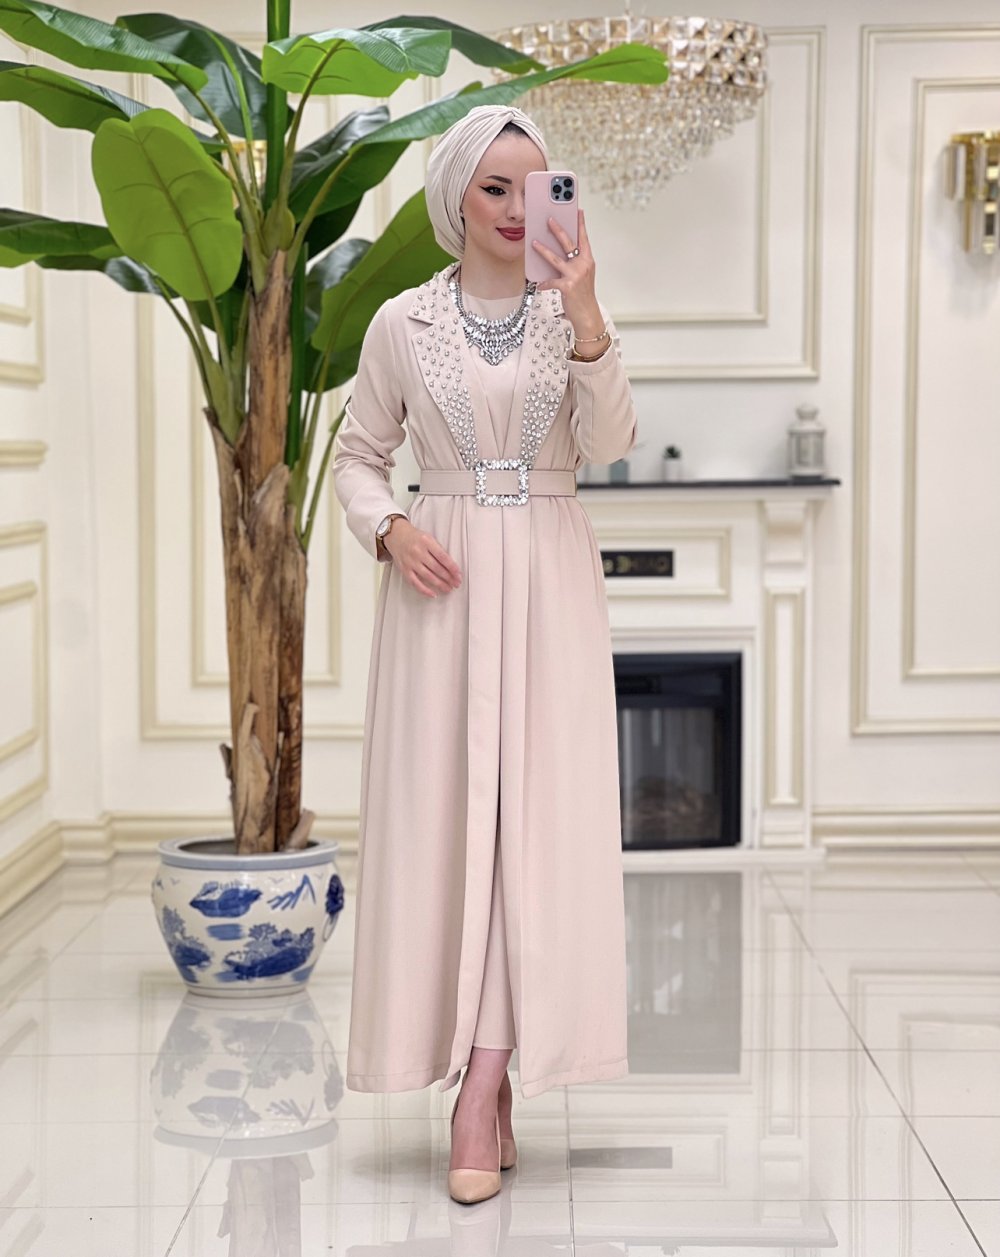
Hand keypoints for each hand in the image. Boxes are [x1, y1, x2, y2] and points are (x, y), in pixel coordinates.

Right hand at [385, 520, 462, 598]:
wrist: (396, 535)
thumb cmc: (415, 538)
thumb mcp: (429, 538)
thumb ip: (439, 550)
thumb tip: (451, 567)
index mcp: (426, 541)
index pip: (443, 557)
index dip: (452, 567)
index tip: (458, 575)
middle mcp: (418, 551)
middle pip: (437, 568)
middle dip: (448, 577)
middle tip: (456, 583)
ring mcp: (410, 561)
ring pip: (428, 576)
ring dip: (440, 584)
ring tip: (448, 588)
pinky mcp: (404, 569)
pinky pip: (415, 582)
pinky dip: (425, 590)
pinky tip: (433, 594)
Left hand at [530, 208, 601, 334]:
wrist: (587, 315)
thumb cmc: (583, 294)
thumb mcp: (582, 275)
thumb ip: (573, 262)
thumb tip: (557, 252)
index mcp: (588, 260)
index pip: (583, 238)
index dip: (580, 224)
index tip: (577, 211)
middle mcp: (583, 265)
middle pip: (568, 244)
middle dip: (558, 230)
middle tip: (549, 219)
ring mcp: (575, 276)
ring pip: (556, 259)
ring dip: (543, 250)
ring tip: (533, 243)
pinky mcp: (567, 286)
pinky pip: (551, 281)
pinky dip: (543, 283)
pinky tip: (537, 284)